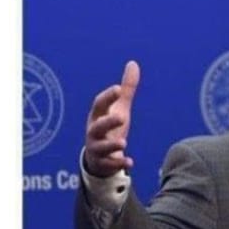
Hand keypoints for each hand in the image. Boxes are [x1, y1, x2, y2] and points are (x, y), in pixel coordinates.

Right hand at [84, 61, 139, 176]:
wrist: (99, 156)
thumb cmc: (110, 127)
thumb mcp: (119, 107)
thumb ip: (127, 88)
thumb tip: (133, 63)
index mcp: (98, 116)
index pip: (99, 105)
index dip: (107, 96)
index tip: (118, 89)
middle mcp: (94, 132)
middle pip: (97, 126)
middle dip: (107, 122)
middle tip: (121, 117)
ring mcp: (97, 148)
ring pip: (101, 148)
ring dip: (112, 145)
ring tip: (124, 142)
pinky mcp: (103, 163)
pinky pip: (109, 164)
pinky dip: (119, 164)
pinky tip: (130, 162)